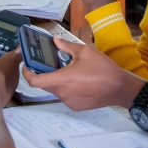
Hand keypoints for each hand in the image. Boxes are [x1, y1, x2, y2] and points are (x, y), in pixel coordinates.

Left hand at [21, 38, 143, 110]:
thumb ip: (67, 46)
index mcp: (62, 79)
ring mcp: (69, 102)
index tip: (27, 65)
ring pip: (56, 90)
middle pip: (45, 85)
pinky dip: (66, 88)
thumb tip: (55, 40)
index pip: (35, 81)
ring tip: (68, 70)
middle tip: (50, 63)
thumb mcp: (85, 52)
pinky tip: (78, 81)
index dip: (27, 73)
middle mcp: (62, 93)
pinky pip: (65, 96)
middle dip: (44, 74)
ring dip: (57, 81)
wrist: (120, 88)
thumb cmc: (102, 68)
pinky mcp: (76, 107)